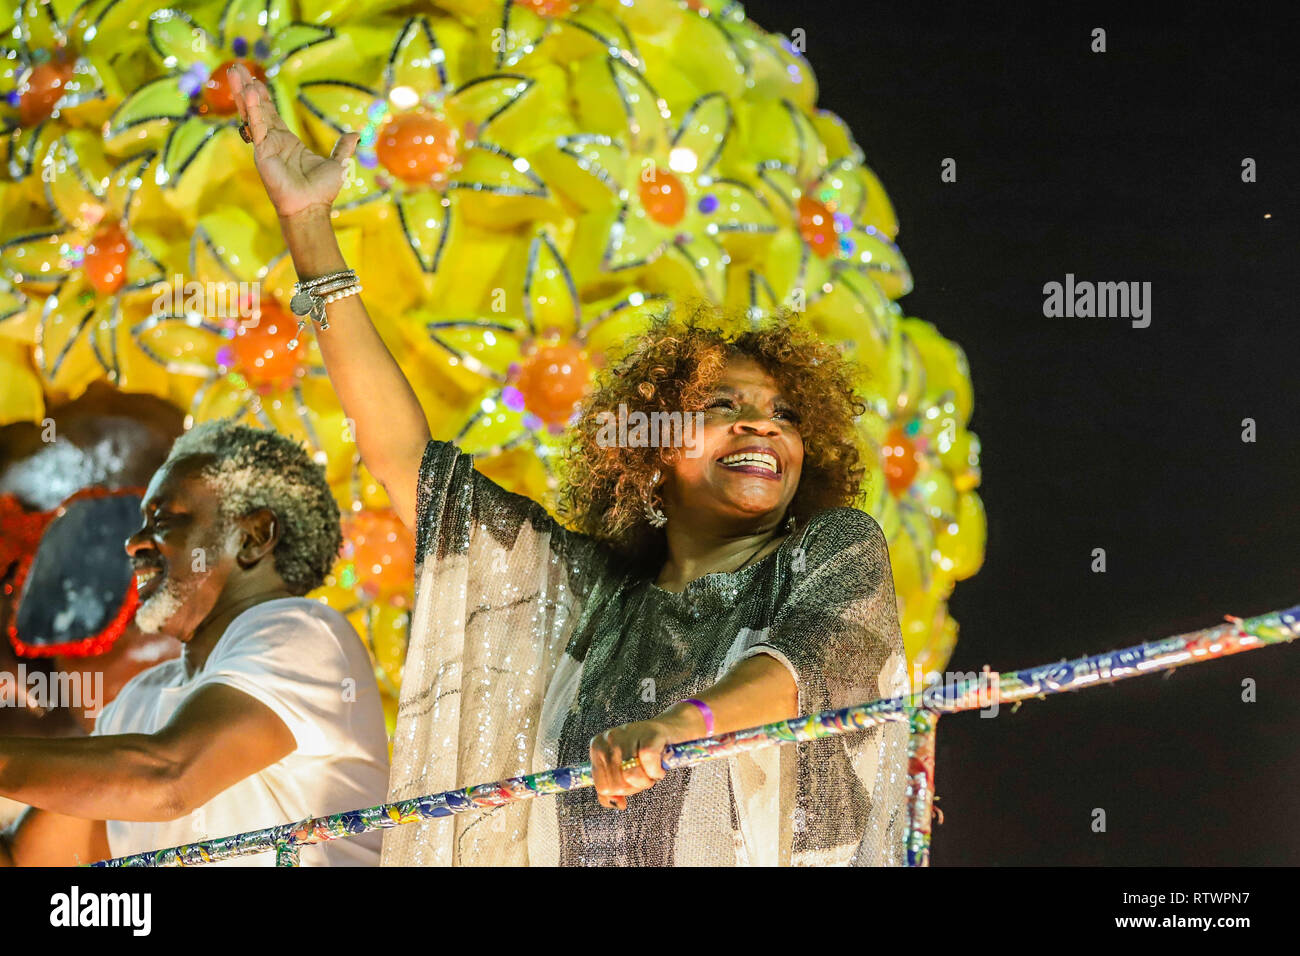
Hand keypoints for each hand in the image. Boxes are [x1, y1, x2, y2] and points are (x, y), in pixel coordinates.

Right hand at [227, 62, 358, 220]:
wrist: (311, 208)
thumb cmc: (322, 192)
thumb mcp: (338, 164)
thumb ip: (342, 147)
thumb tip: (355, 134)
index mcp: (288, 143)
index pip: (272, 115)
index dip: (263, 98)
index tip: (256, 81)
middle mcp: (274, 142)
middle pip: (258, 109)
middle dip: (248, 89)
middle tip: (237, 69)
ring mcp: (266, 146)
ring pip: (253, 114)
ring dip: (244, 93)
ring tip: (235, 71)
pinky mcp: (262, 152)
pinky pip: (257, 126)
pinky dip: (253, 109)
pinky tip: (249, 92)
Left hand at [589, 719, 671, 810]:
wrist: (668, 729)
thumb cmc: (643, 751)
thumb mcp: (620, 768)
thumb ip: (611, 788)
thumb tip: (617, 804)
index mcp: (597, 747)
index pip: (603, 787)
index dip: (621, 790)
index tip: (631, 780)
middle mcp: (609, 739)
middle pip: (618, 785)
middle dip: (635, 786)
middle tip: (644, 774)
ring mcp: (627, 735)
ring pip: (632, 777)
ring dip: (647, 780)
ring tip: (651, 769)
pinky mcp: (649, 734)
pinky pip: (650, 766)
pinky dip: (658, 772)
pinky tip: (660, 765)